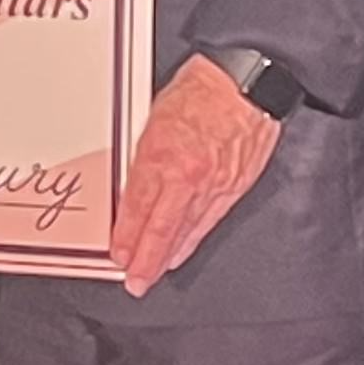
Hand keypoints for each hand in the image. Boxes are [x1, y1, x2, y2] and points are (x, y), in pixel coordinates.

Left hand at [109, 53, 283, 295]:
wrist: (246, 82)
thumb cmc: (201, 89)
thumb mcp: (154, 115)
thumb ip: (144, 153)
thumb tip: (132, 181)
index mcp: (161, 152)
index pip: (137, 206)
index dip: (126, 235)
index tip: (117, 253)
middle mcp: (186, 174)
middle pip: (161, 228)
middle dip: (145, 259)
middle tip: (134, 281)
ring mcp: (212, 184)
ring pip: (185, 230)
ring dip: (167, 256)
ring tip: (152, 273)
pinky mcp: (233, 186)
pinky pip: (208, 222)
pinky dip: (192, 240)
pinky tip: (182, 251)